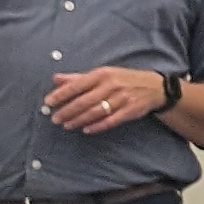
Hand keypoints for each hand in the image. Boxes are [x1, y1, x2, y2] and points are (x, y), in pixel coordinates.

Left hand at [42, 67, 167, 135]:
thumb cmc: (123, 79)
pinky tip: (86, 129)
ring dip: (79, 120)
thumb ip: (78, 77)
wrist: (154, 87)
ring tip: (66, 125)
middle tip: (55, 118)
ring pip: (95, 112)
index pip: (77, 85)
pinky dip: (97, 126)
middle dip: (67, 111)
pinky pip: (111, 120)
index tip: (48, 102)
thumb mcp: (102, 74)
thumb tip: (56, 79)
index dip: (61, 94)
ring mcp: (122, 98)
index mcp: (102, 74)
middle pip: (84, 101)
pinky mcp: (130, 110)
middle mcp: (111, 85)